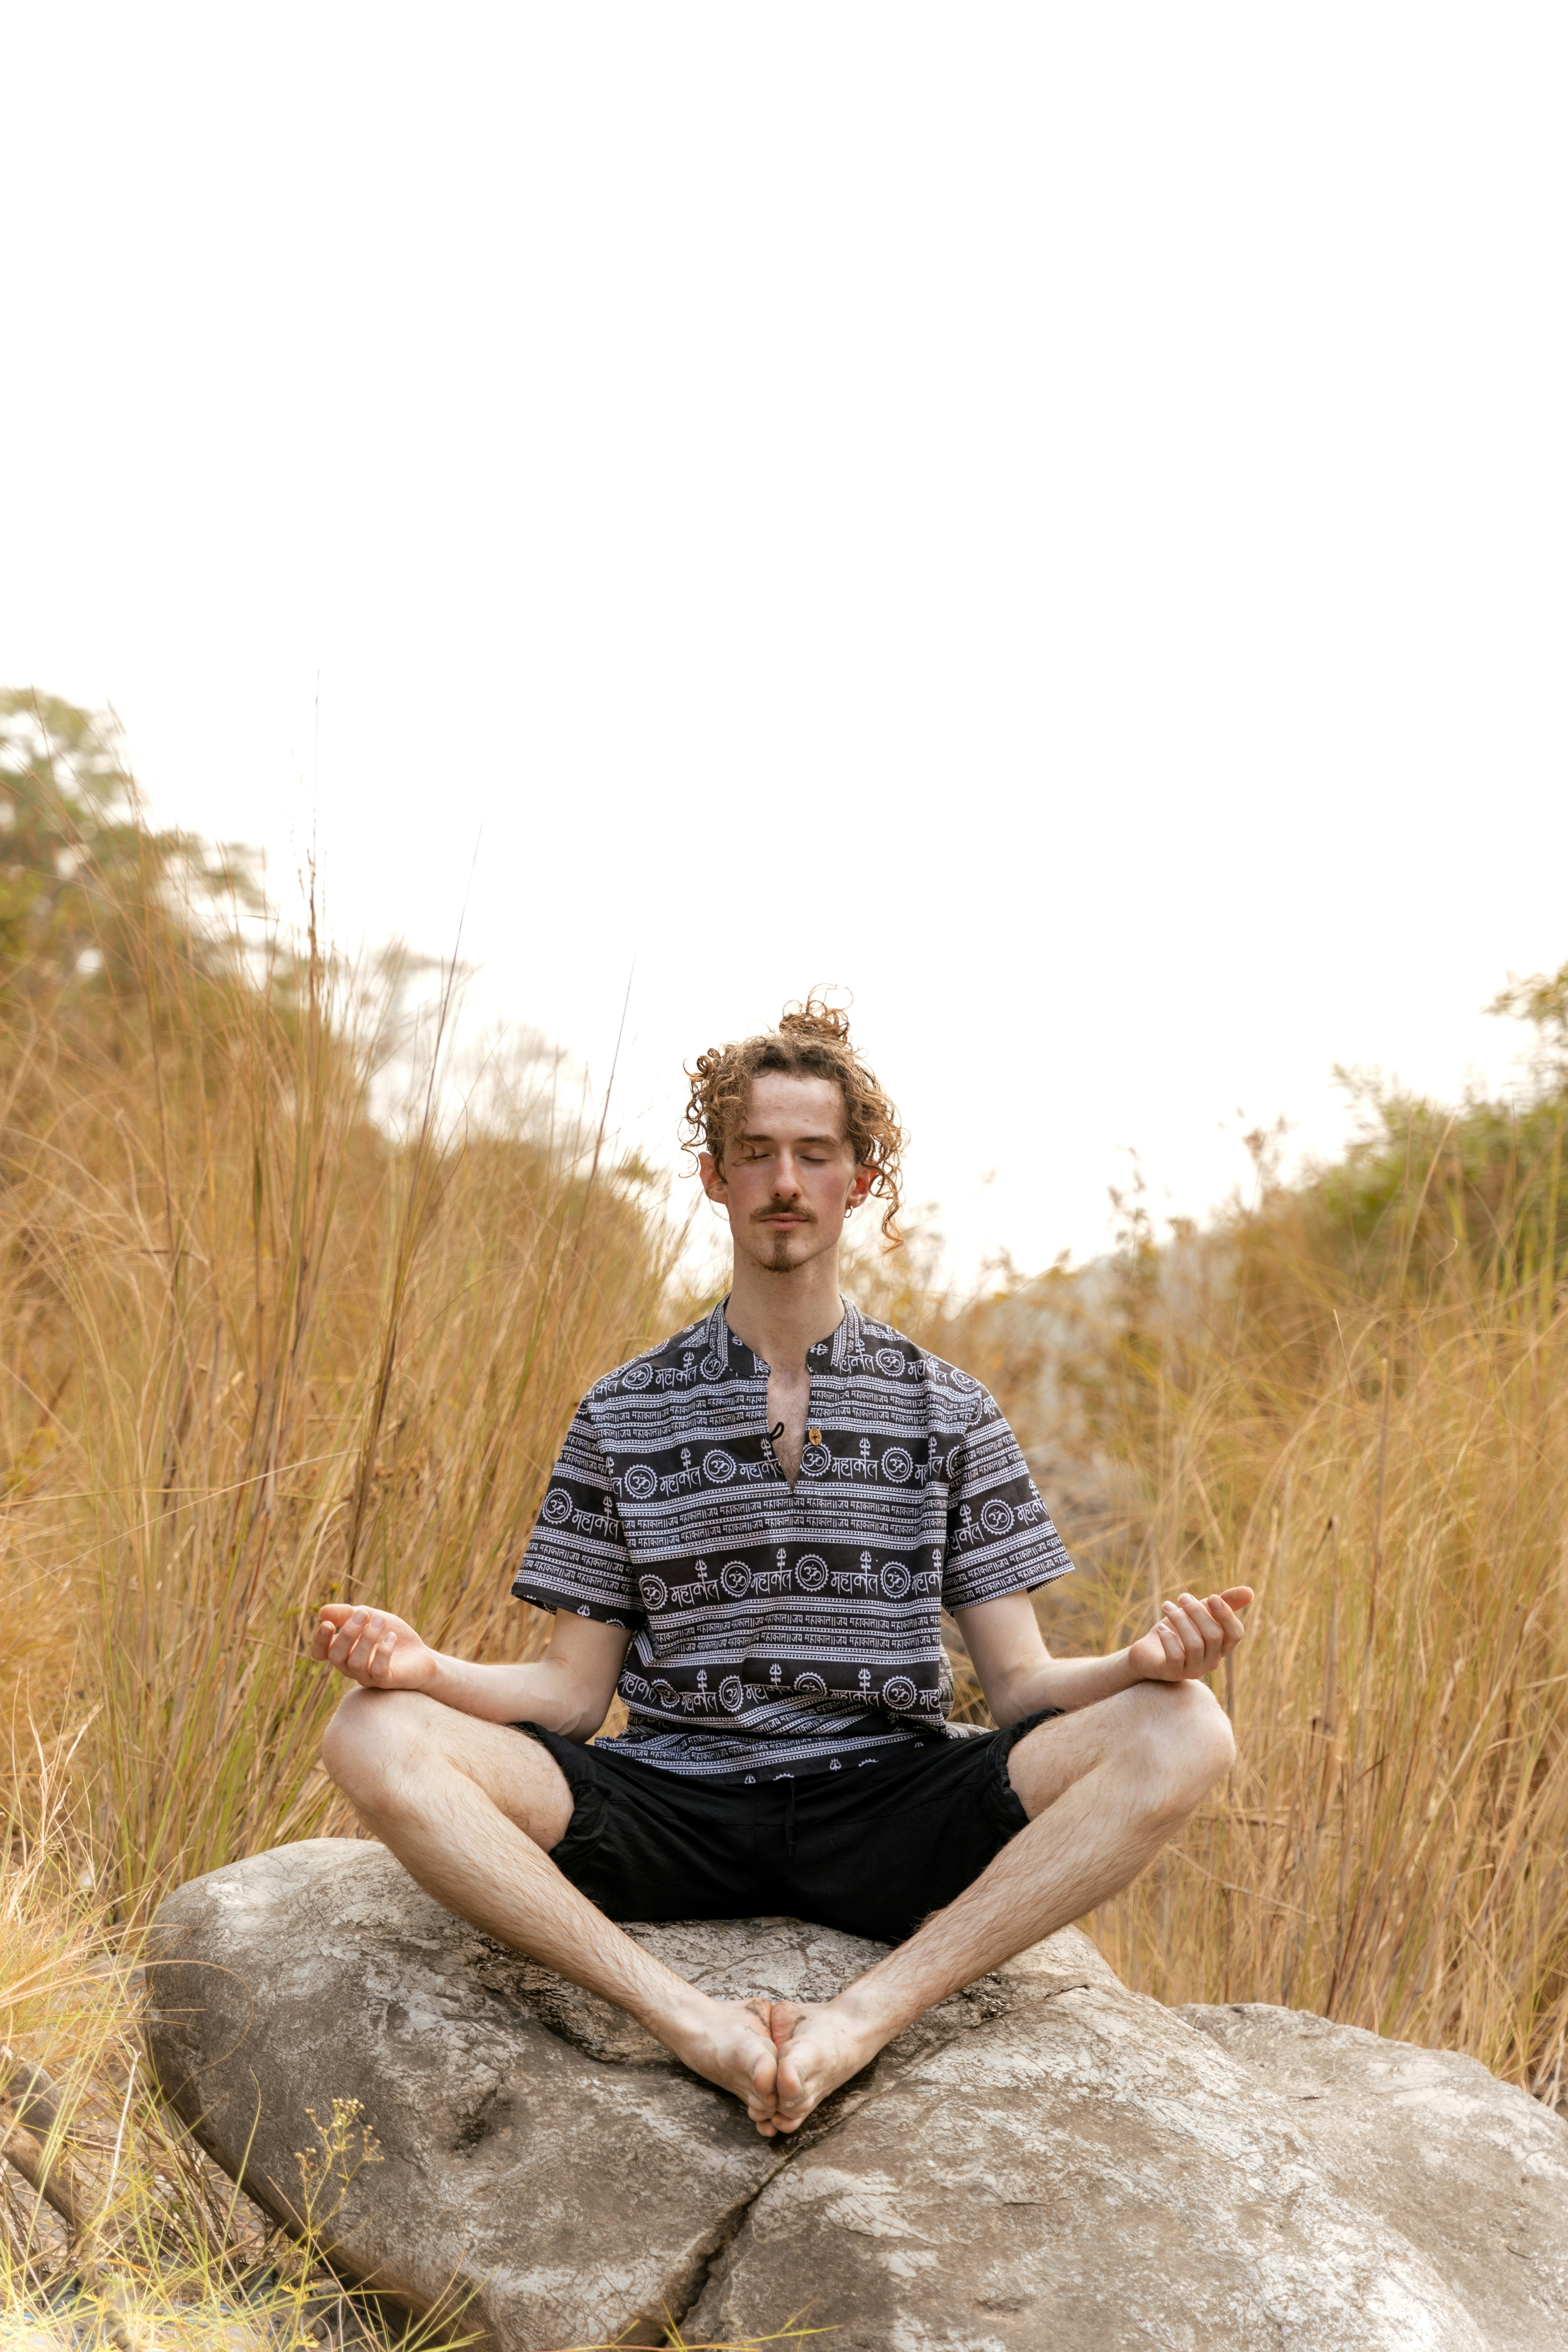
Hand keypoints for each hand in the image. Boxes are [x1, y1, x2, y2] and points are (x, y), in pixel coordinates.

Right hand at [310, 1603, 437, 1691]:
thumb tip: (323, 1611)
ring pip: (355, 1663)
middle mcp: (351, 1668)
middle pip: (336, 1656)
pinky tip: (392, 1637)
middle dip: (348, 1633)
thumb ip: (348, 1614)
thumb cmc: (390, 1635)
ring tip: (381, 1621)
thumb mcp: (370, 1618)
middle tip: (364, 1614)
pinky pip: (378, 1671)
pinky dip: (384, 1652)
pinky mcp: (386, 1681)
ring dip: (367, 1638)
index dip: (319, 1641)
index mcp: (344, 1652)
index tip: (328, 1624)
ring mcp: (368, 1677)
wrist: (419, 1654)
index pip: (320, 1653)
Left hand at [1127, 1587, 1252, 1683]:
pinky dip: (1168, 1638)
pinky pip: (1176, 1656)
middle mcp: (1211, 1661)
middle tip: (1182, 1597)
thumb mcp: (1200, 1613)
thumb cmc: (1178, 1630)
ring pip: (1195, 1644)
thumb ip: (1223, 1603)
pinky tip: (1161, 1628)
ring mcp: (1193, 1670)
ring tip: (1167, 1606)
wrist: (1148, 1651)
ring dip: (1180, 1620)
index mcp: (1221, 1647)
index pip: (1236, 1634)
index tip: (1211, 1597)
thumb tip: (1250, 1591)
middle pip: (1214, 1635)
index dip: (1226, 1614)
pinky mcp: (1172, 1673)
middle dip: (1197, 1611)